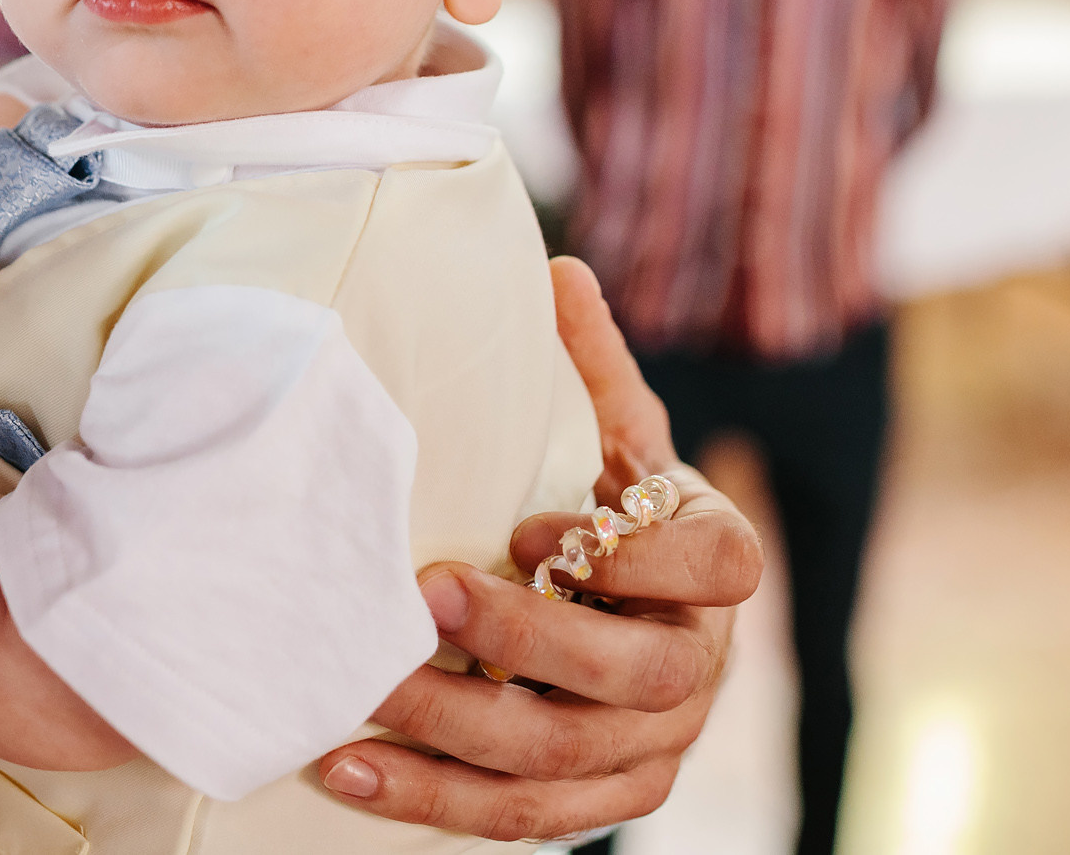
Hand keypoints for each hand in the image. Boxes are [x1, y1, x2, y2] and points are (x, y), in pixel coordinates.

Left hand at [317, 259, 762, 840]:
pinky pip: (522, 819)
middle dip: (525, 641)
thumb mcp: (616, 435)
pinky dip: (432, 801)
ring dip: (455, 730)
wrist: (633, 612)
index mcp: (717, 567)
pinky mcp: (606, 801)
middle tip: (427, 594)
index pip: (720, 570)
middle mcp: (702, 667)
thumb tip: (558, 270)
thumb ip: (593, 365)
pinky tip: (350, 771)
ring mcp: (657, 746)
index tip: (537, 526)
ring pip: (564, 761)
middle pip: (634, 678)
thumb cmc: (617, 510)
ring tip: (363, 691)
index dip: (635, 557)